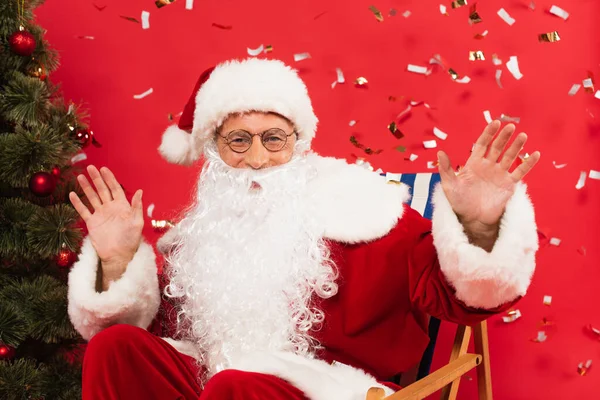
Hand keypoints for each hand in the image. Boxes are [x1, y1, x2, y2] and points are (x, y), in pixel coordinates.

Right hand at [69, 166, 143, 276]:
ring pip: (92, 197)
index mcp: (122, 206)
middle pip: (102, 190)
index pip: (115, 188)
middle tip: (90, 167)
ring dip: (86, 187)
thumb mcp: (137, 222)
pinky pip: (83, 211)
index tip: (104, 169)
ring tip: (80, 177)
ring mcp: (100, 214)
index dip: (110, 178)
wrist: (118, 255)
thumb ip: (137, 206)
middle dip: (96, 179)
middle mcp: (110, 208)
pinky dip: (77, 203)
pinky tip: (72, 194)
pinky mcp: (92, 223)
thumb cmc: (131, 240)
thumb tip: (140, 191)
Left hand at [437, 121, 539, 247]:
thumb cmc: (459, 202)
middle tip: (511, 127)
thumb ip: (445, 169)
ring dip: (517, 146)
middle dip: (504, 137)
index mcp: (474, 163)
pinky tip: (536, 154)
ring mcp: (500, 174)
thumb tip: (440, 152)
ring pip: (510, 156)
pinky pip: (520, 171)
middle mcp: (488, 166)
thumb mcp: (449, 186)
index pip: (483, 144)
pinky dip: (528, 163)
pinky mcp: (509, 184)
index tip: (495, 123)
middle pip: (498, 147)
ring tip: (523, 136)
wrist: (473, 219)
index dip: (489, 133)